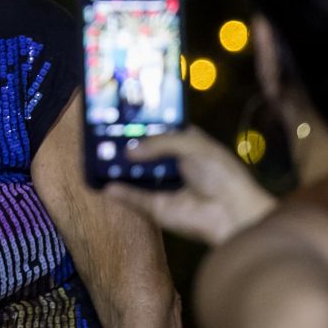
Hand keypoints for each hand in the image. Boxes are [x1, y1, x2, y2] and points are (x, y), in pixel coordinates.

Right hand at [102, 127, 275, 246]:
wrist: (232, 212)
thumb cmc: (219, 172)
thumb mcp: (192, 146)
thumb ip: (159, 143)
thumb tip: (129, 151)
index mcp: (186, 142)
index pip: (158, 128)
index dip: (141, 123)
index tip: (118, 115)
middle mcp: (173, 162)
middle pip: (143, 151)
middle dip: (125, 144)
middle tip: (100, 135)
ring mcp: (164, 185)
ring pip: (136, 173)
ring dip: (119, 166)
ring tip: (95, 156)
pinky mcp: (158, 207)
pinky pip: (135, 197)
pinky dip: (120, 191)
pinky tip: (103, 184)